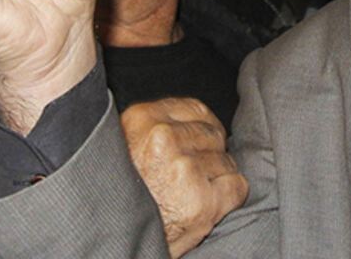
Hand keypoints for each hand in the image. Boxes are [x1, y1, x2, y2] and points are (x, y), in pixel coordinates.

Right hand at [120, 98, 247, 257]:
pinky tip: (204, 205)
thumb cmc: (118, 199)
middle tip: (189, 177)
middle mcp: (163, 140)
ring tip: (190, 194)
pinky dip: (229, 197)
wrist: (112, 241)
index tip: (199, 143)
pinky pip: (238, 185)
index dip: (203, 128)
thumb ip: (152, 128)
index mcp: (141, 120)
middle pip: (214, 134)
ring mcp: (185, 169)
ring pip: (226, 161)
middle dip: (208, 155)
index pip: (195, 108)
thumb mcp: (124, 147)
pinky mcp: (204, 201)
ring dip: (216, 178)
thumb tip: (188, 121)